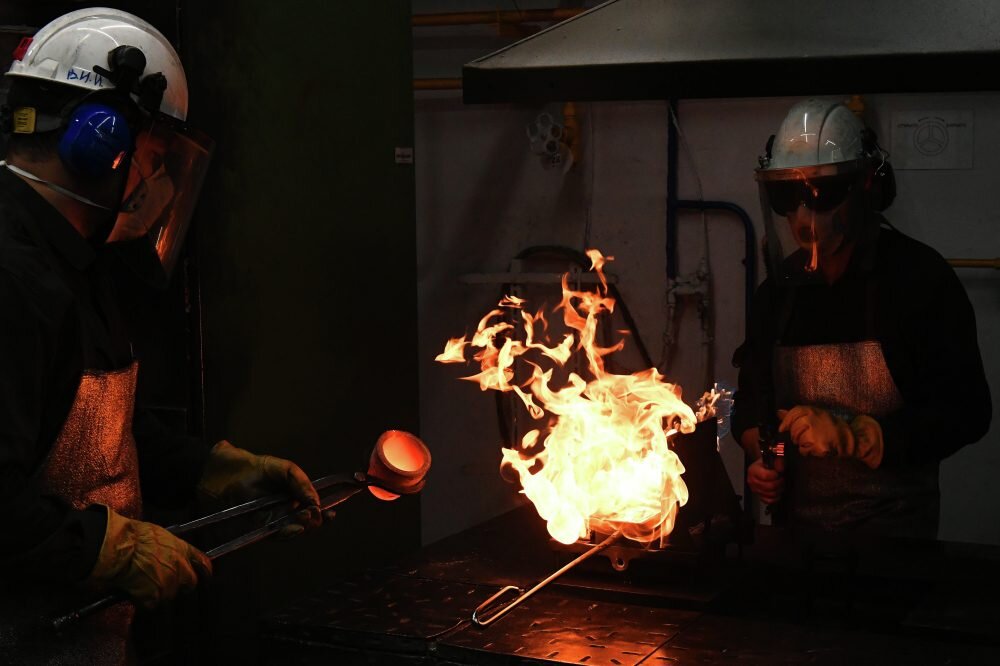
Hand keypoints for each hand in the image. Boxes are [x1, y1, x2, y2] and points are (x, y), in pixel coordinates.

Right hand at [88, 506, 211, 608]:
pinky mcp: (154, 597)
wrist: (122, 548)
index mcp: (183, 550)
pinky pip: (150, 604)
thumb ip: (169, 547)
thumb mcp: (159, 535)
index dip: (205, 570)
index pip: (202, 562)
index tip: (206, 574)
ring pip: (168, 595)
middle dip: (180, 585)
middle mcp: (181, 569)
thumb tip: (165, 552)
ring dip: (158, 593)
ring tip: (142, 584)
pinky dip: (142, 601)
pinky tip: (134, 592)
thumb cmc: (135, 536)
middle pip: (189, 583)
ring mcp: (169, 584)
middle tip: (163, 582)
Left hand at [197, 441, 328, 536]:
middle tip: (318, 515)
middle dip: (314, 521)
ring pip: (289, 530)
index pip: (310, 507)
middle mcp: (280, 511)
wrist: (212, 473)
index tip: (331, 511)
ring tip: (308, 519)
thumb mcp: (278, 467)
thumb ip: (297, 479)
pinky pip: (271, 535)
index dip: (322, 511)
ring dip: (301, 527)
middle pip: (302, 522)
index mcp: (288, 495)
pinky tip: (294, 527)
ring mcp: (267, 521)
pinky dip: (284, 532)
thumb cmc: (244, 466)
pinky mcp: (252, 530)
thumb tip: (315, 497)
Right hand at [747, 458, 784, 504]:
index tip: (780, 472)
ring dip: (779, 490)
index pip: (765, 476)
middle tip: (782, 479)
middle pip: (769, 486)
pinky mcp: (759, 496)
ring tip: (781, 484)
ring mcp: (755, 489)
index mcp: (753, 470)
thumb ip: (777, 461)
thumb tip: (780, 468)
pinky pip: (768, 501)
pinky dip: (775, 498)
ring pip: (770, 494)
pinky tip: (778, 492)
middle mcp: (752, 481)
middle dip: (779, 483)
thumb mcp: (772, 458)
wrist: (763, 466)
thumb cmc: (767, 462)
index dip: (775, 475)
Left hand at [778, 407, 883, 468]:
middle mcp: (811, 419)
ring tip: (815, 442)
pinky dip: (808, 452)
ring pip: (797, 441)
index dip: (785, 422)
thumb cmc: (832, 427)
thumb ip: (797, 415)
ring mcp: (814, 433)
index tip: (782, 429)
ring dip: (802, 444)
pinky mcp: (817, 446)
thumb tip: (778, 412)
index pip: (793, 414)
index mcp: (812, 410)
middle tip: (809, 437)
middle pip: (793, 430)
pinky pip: (804, 450)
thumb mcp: (816, 416)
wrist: (852, 439)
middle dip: (797, 436)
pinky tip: (818, 448)